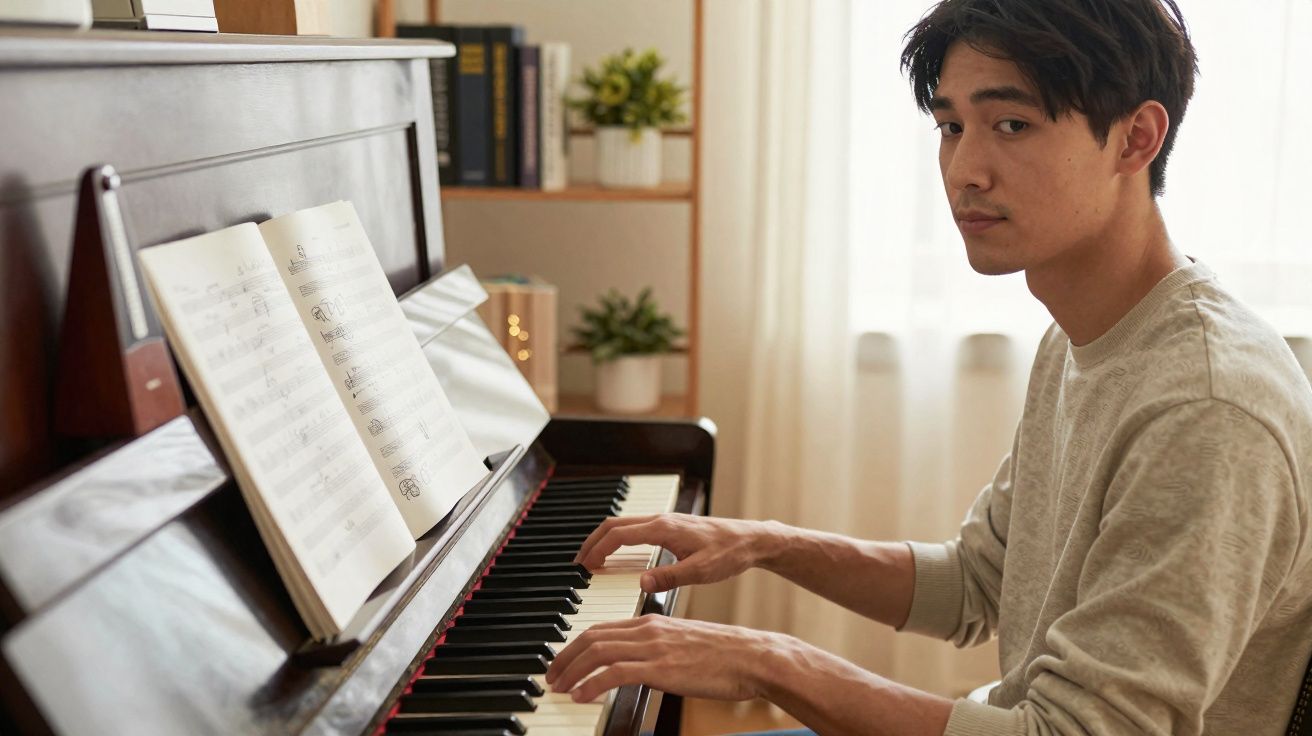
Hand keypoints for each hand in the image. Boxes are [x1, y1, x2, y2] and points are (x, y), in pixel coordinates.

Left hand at [545, 614, 774, 702]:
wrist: (751, 657)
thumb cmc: (724, 655)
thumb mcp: (683, 645)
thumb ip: (658, 648)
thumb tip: (638, 666)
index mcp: (652, 622)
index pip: (601, 628)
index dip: (575, 644)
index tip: (563, 661)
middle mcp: (648, 629)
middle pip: (592, 636)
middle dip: (565, 657)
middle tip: (552, 675)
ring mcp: (654, 647)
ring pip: (598, 652)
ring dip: (572, 670)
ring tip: (559, 687)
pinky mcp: (661, 668)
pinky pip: (615, 673)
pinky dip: (592, 684)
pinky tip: (582, 696)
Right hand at [574, 513, 775, 592]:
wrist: (751, 540)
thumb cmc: (729, 553)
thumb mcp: (700, 572)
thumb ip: (669, 577)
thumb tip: (641, 583)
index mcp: (663, 529)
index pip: (618, 535)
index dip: (597, 549)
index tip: (584, 566)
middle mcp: (661, 520)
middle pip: (615, 525)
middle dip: (593, 543)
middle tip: (579, 564)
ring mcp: (666, 522)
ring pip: (624, 525)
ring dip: (605, 540)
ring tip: (593, 561)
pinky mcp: (671, 527)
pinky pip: (636, 529)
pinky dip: (620, 540)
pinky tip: (619, 555)